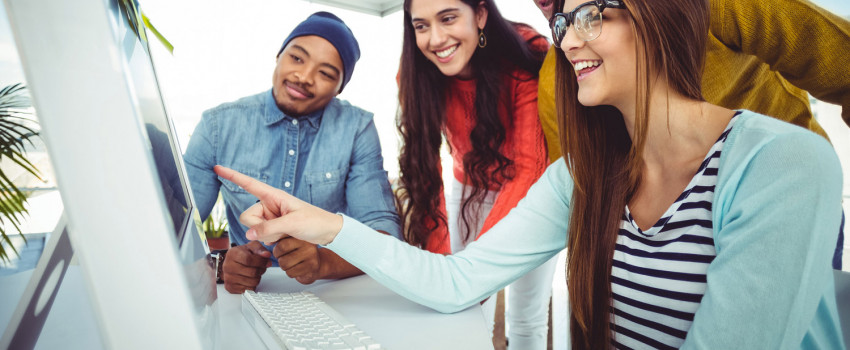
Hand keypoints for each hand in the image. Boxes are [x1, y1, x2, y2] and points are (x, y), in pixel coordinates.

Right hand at [214, 165, 342, 244]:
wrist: (328, 233)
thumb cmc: (315, 221)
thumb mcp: (293, 223)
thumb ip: (269, 228)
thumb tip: (249, 234)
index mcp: (274, 195)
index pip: (249, 183)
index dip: (232, 176)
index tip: (217, 168)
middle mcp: (269, 205)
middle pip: (248, 216)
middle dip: (259, 226)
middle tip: (280, 228)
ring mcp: (270, 217)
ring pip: (253, 228)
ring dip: (267, 235)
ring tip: (286, 232)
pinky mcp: (273, 228)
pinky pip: (260, 236)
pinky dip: (269, 240)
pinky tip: (284, 238)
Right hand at [222, 241, 271, 293]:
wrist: (233, 261)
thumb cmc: (243, 254)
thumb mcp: (252, 246)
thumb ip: (260, 249)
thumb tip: (266, 255)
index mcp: (232, 254)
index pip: (249, 259)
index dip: (261, 261)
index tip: (266, 261)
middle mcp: (228, 266)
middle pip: (252, 272)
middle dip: (261, 270)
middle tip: (261, 267)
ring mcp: (228, 278)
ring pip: (252, 282)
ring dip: (258, 277)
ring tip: (255, 272)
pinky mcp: (230, 287)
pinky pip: (248, 289)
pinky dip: (252, 285)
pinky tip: (249, 278)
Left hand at [273, 237, 321, 284]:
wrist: (319, 264)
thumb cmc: (301, 253)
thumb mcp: (291, 242)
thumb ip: (280, 239)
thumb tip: (266, 241)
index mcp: (301, 236)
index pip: (281, 244)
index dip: (277, 250)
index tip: (281, 252)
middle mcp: (307, 244)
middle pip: (281, 253)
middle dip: (279, 258)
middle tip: (285, 258)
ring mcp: (311, 255)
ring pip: (285, 264)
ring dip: (285, 267)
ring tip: (292, 264)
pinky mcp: (312, 267)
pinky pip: (291, 273)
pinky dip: (290, 273)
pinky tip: (297, 269)